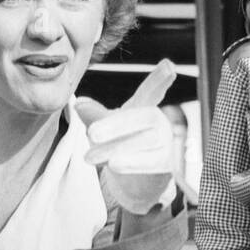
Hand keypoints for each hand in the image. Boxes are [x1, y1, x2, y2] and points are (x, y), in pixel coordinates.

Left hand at [80, 59, 178, 213]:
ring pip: (146, 140)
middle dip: (116, 124)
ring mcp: (165, 143)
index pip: (152, 91)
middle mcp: (158, 123)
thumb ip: (94, 116)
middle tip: (91, 134)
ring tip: (90, 157)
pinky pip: (151, 162)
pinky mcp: (166, 165)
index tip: (168, 65)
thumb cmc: (120, 149)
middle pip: (144, 116)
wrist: (132, 185)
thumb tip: (80, 103)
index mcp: (143, 109)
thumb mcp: (105, 130)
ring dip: (116, 148)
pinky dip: (131, 163)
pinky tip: (114, 165)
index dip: (159, 79)